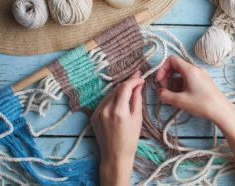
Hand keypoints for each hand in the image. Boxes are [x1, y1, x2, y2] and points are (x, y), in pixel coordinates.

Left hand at [91, 71, 143, 185]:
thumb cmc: (130, 140)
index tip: (141, 78)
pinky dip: (112, 98)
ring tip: (130, 89)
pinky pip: (104, 101)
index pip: (125, 87)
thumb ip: (137, 100)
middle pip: (117, 88)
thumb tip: (138, 86)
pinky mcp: (93, 116)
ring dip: (120, 90)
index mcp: (118, 111)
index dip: (133, 80)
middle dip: (127, 83)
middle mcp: (105, 109)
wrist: (115, 156)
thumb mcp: (137, 119)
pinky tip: (119, 100)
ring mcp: (97, 112)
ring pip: (110, 94)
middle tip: (137, 79)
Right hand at [157, 56, 234, 185]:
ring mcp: (200, 76)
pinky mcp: (203, 83)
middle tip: (164, 89)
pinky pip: (188, 80)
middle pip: (176, 66)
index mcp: (190, 70)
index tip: (159, 80)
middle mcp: (195, 70)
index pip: (171, 60)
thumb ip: (165, 95)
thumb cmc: (202, 104)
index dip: (162, 68)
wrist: (222, 111)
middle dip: (166, 76)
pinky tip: (180, 97)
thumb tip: (160, 92)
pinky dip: (180, 86)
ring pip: (181, 74)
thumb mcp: (180, 101)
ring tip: (172, 96)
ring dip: (173, 83)